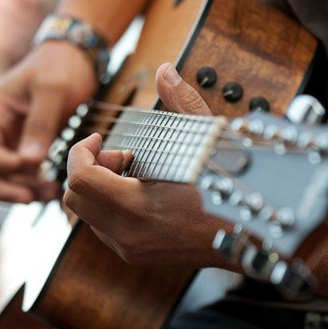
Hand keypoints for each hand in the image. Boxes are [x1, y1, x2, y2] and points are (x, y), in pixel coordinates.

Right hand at [0, 41, 96, 202]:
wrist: (75, 58)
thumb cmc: (61, 67)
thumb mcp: (53, 92)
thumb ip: (41, 126)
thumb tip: (30, 162)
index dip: (1, 165)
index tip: (28, 167)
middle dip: (6, 187)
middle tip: (32, 198)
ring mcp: (11, 137)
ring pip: (3, 175)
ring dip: (21, 189)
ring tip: (49, 195)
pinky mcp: (27, 145)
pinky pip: (22, 172)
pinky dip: (33, 183)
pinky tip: (52, 189)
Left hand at [64, 63, 230, 266]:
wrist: (252, 238)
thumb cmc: (232, 191)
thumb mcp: (208, 142)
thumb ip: (182, 104)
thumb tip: (166, 71)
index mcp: (140, 208)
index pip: (80, 180)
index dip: (80, 152)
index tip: (99, 138)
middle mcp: (129, 236)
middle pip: (74, 199)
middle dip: (89, 168)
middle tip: (122, 155)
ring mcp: (132, 250)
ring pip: (87, 215)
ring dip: (100, 187)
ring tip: (136, 173)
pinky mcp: (137, 257)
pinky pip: (104, 229)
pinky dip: (111, 205)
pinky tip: (142, 192)